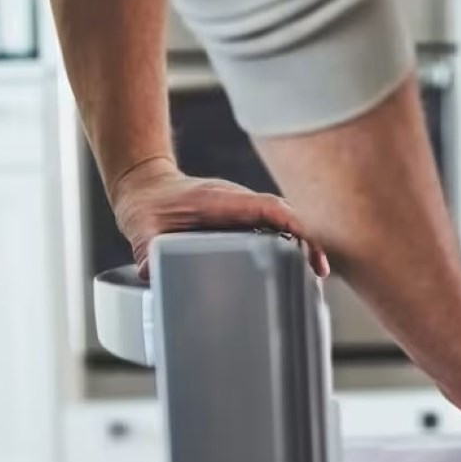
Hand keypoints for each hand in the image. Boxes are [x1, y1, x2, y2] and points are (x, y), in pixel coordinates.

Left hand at [110, 157, 329, 278]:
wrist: (145, 187)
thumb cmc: (147, 206)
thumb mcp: (141, 231)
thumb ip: (147, 252)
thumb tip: (152, 273)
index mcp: (217, 200)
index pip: (264, 206)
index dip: (290, 223)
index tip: (306, 244)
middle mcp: (236, 201)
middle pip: (283, 215)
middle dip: (306, 240)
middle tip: (319, 272)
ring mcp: (241, 208)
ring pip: (282, 221)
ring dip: (301, 243)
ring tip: (315, 274)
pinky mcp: (242, 218)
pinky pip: (273, 226)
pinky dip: (289, 244)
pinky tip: (296, 268)